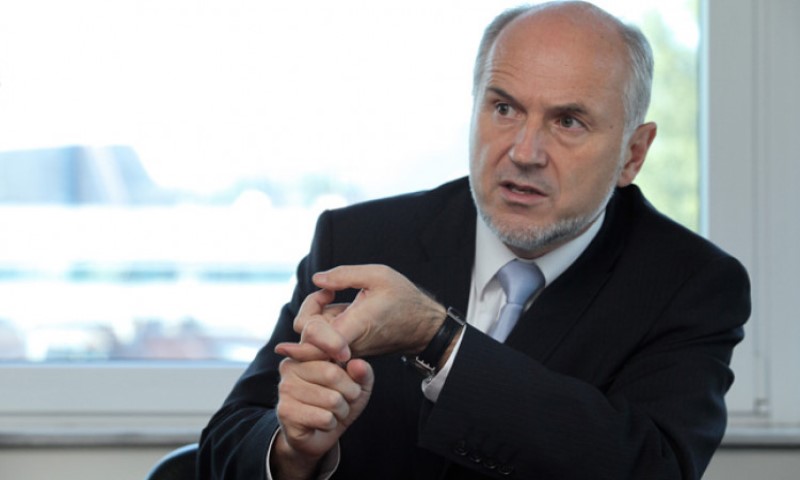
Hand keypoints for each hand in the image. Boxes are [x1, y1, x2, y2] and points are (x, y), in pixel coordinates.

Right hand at [271, 356, 372, 478]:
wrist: (318, 435)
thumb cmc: (338, 403)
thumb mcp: (358, 385)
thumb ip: (362, 372)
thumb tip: (357, 363)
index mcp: (305, 353)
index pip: (318, 335)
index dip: (338, 346)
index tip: (346, 356)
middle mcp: (290, 366)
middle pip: (333, 374)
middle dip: (350, 392)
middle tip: (346, 398)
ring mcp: (285, 389)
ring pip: (332, 400)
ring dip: (342, 410)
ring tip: (333, 412)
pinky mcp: (285, 412)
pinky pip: (325, 418)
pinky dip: (332, 424)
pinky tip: (322, 423)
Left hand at [296, 264, 446, 357]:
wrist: (422, 328)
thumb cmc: (403, 299)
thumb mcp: (379, 275)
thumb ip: (344, 275)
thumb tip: (316, 279)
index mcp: (355, 327)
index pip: (315, 340)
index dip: (307, 316)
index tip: (325, 295)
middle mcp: (347, 345)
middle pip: (306, 338)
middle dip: (308, 309)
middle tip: (328, 291)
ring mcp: (345, 350)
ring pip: (312, 338)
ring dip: (315, 313)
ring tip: (332, 294)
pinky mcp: (346, 349)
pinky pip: (322, 339)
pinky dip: (321, 320)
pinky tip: (335, 303)